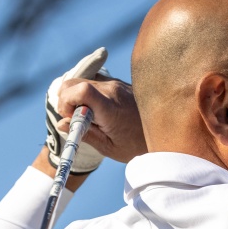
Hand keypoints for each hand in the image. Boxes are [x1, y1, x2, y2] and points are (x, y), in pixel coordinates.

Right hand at [46, 47, 147, 167]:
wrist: (166, 133)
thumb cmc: (138, 146)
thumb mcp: (110, 147)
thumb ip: (85, 134)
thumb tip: (61, 123)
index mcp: (111, 108)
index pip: (81, 90)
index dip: (67, 102)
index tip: (70, 118)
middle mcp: (112, 91)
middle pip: (74, 83)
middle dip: (66, 101)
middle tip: (76, 120)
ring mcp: (115, 84)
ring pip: (81, 81)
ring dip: (75, 97)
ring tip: (88, 117)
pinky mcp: (117, 83)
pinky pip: (92, 82)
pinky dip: (85, 94)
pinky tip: (95, 110)